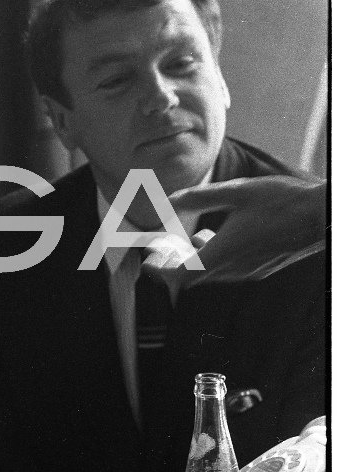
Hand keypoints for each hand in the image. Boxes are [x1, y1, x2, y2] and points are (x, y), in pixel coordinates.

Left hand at [142, 176, 325, 291]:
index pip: (181, 279)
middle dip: (172, 265)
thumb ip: (199, 197)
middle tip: (160, 249)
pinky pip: (225, 271)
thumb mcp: (237, 191)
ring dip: (191, 261)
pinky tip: (211, 236)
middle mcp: (234, 270)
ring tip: (182, 240)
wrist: (323, 216)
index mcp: (224, 254)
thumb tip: (168, 199)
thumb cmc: (283, 201)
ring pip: (208, 275)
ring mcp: (248, 272)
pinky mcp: (260, 269)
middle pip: (191, 279)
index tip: (148, 263)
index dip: (160, 275)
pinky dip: (210, 258)